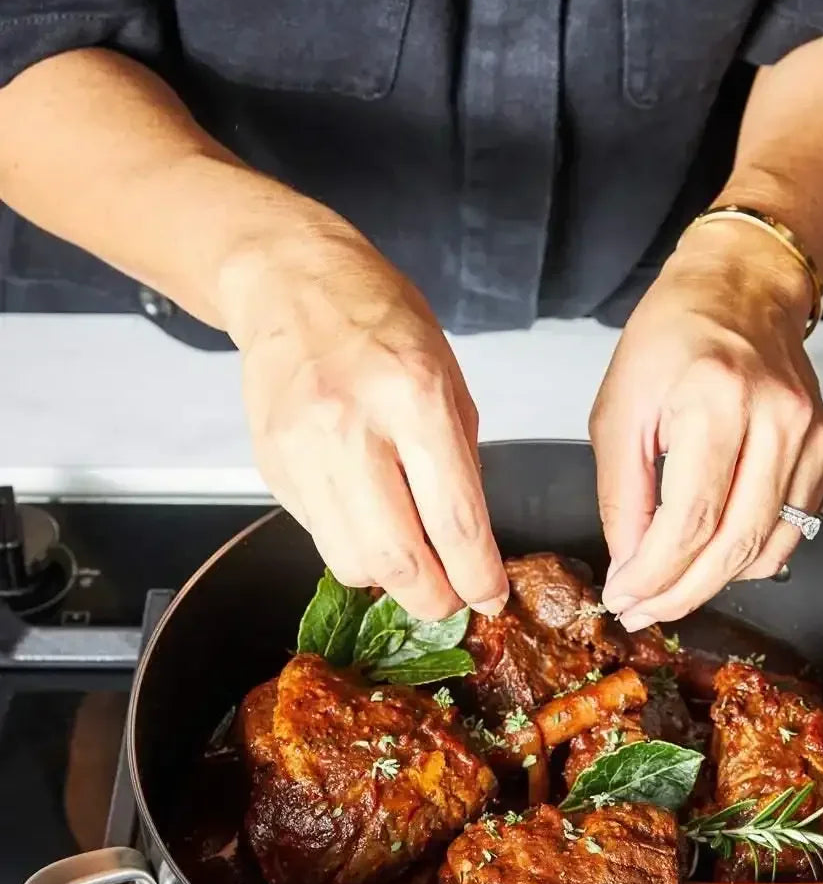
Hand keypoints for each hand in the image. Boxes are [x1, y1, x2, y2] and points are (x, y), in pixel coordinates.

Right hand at [218, 226, 507, 620]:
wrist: (290, 282)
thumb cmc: (378, 319)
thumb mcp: (448, 376)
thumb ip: (461, 459)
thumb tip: (470, 540)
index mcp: (414, 397)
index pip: (453, 518)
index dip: (476, 574)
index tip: (490, 597)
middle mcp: (353, 427)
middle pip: (396, 558)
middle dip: (432, 598)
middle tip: (451, 600)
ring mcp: (303, 450)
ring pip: (350, 560)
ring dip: (388, 580)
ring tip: (411, 563)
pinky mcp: (272, 465)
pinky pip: (319, 535)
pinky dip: (351, 545)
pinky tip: (368, 521)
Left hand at [590, 219, 822, 630]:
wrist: (741, 288)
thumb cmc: (672, 337)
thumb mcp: (619, 410)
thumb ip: (623, 495)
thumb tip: (631, 565)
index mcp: (716, 400)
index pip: (691, 520)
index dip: (655, 575)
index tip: (625, 597)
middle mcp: (775, 419)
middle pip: (734, 545)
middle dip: (682, 593)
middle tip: (644, 610)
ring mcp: (810, 436)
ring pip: (766, 548)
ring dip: (714, 582)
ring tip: (670, 586)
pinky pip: (791, 530)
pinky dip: (749, 556)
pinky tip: (711, 552)